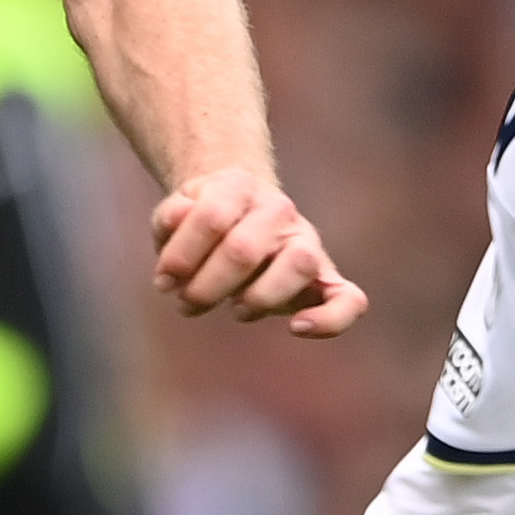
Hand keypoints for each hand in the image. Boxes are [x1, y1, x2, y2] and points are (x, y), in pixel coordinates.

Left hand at [150, 166, 368, 337]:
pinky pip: (349, 300)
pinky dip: (329, 319)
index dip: (181, 256)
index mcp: (239, 186)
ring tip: (236, 308)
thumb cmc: (204, 225)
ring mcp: (306, 244)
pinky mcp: (326, 279)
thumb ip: (171, 217)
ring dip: (256, 298)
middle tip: (186, 302)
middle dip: (205, 287)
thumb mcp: (178, 212)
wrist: (240, 215)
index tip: (165, 279)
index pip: (211, 217)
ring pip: (298, 263)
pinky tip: (296, 327)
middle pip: (244, 250)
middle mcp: (279, 210)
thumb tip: (176, 221)